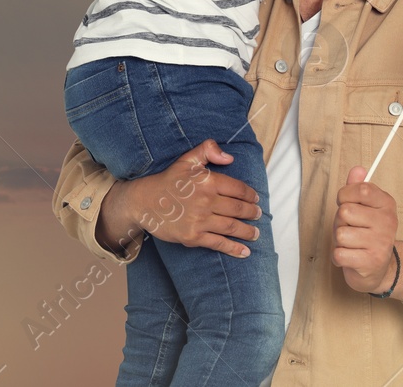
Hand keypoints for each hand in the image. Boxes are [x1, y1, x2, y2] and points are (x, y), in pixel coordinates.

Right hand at [118, 140, 261, 257]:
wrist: (143, 202)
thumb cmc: (168, 180)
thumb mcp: (187, 159)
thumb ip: (208, 150)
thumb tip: (230, 157)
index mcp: (208, 181)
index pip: (237, 189)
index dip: (250, 195)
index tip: (256, 199)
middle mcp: (206, 201)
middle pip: (238, 209)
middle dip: (252, 213)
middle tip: (259, 215)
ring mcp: (199, 220)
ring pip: (231, 227)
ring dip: (247, 231)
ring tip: (256, 233)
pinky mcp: (192, 237)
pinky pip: (218, 243)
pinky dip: (234, 248)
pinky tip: (245, 251)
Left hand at [333, 165, 397, 292]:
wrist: (380, 269)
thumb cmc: (367, 234)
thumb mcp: (365, 208)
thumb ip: (358, 187)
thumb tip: (357, 169)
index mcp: (387, 204)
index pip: (361, 189)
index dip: (345, 195)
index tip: (346, 203)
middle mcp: (387, 222)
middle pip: (345, 212)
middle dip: (340, 222)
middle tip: (350, 229)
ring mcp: (380, 243)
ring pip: (340, 234)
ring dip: (339, 241)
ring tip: (351, 244)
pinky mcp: (370, 262)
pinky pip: (339, 254)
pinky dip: (339, 257)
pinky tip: (350, 257)